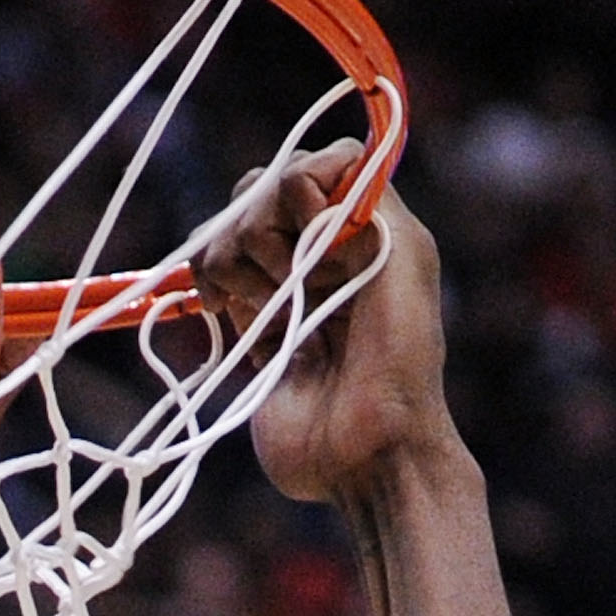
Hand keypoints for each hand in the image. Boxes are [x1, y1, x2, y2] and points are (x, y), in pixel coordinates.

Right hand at [195, 148, 453, 509]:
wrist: (368, 452)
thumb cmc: (398, 361)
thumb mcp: (405, 261)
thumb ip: (367, 199)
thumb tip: (300, 176)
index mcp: (366, 224)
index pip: (313, 163)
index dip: (300, 187)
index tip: (317, 235)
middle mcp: (323, 247)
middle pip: (261, 190)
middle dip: (264, 230)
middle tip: (299, 284)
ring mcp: (282, 284)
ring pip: (228, 230)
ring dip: (239, 266)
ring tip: (274, 314)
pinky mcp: (249, 323)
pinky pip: (210, 276)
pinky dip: (211, 287)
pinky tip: (228, 314)